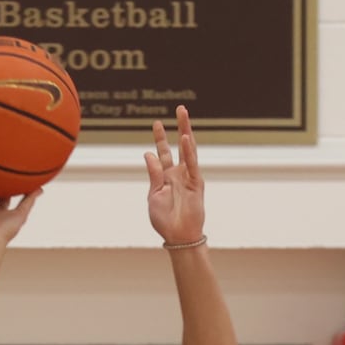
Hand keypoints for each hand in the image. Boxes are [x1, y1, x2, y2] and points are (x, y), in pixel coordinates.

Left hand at [144, 105, 204, 245]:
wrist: (178, 236)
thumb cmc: (165, 219)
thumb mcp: (154, 194)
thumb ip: (153, 174)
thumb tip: (148, 153)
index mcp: (166, 177)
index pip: (163, 152)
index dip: (160, 138)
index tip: (156, 123)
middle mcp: (179, 174)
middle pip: (179, 146)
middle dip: (179, 127)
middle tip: (180, 108)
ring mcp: (189, 177)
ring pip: (188, 150)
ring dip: (186, 131)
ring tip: (183, 114)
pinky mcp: (196, 184)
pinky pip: (192, 165)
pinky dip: (189, 152)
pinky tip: (186, 138)